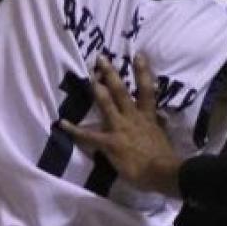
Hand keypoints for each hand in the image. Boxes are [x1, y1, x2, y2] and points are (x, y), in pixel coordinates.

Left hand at [61, 54, 182, 195]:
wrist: (162, 171)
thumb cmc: (163, 156)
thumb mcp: (163, 135)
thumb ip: (158, 124)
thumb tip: (160, 116)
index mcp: (147, 116)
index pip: (146, 89)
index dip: (142, 71)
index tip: (137, 55)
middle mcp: (132, 117)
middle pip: (121, 90)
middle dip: (110, 73)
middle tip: (101, 58)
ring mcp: (120, 128)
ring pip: (106, 104)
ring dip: (97, 90)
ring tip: (88, 77)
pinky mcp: (111, 142)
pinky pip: (89, 135)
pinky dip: (75, 130)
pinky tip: (62, 123)